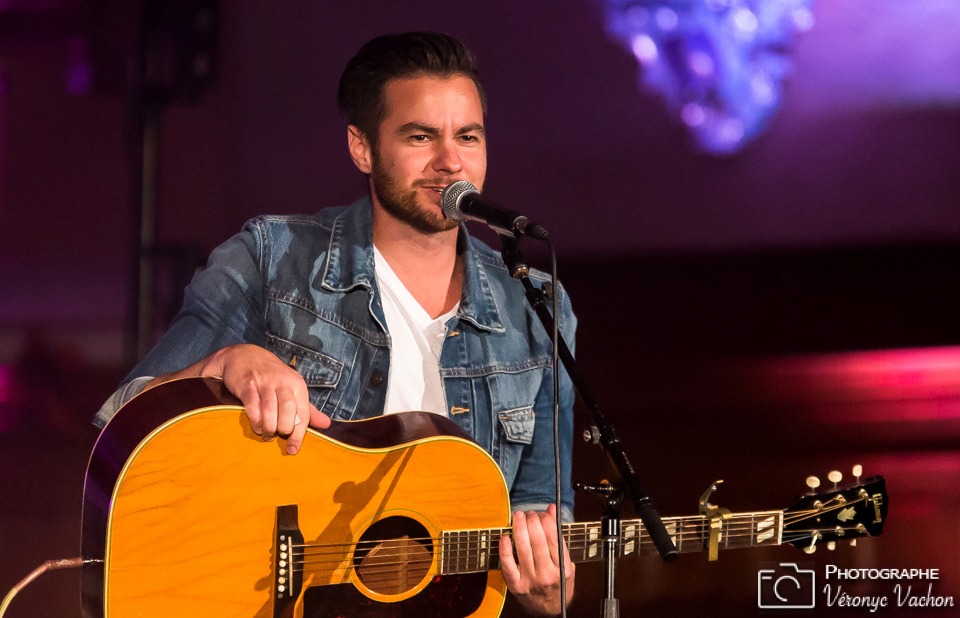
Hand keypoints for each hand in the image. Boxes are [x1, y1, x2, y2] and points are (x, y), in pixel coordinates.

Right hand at [150, 343, 330, 453]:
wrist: (245, 356)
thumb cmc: (273, 378)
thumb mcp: (293, 388)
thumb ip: (308, 409)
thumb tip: (327, 424)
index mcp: (297, 385)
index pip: (303, 412)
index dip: (299, 434)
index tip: (293, 450)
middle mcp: (283, 382)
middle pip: (288, 409)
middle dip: (284, 429)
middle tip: (279, 437)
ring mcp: (264, 382)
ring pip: (270, 409)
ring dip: (268, 427)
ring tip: (267, 435)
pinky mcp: (247, 384)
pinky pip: (252, 406)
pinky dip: (255, 420)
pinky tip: (257, 427)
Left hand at [499, 504, 574, 614]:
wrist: (550, 611)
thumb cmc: (558, 583)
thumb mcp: (566, 562)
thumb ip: (558, 536)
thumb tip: (552, 510)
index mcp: (562, 568)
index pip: (554, 538)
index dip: (546, 521)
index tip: (542, 514)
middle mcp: (547, 575)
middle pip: (538, 541)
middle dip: (532, 521)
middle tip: (529, 514)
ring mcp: (531, 581)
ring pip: (523, 549)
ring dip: (519, 528)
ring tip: (518, 517)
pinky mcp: (516, 585)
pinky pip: (508, 565)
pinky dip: (505, 550)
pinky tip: (505, 537)